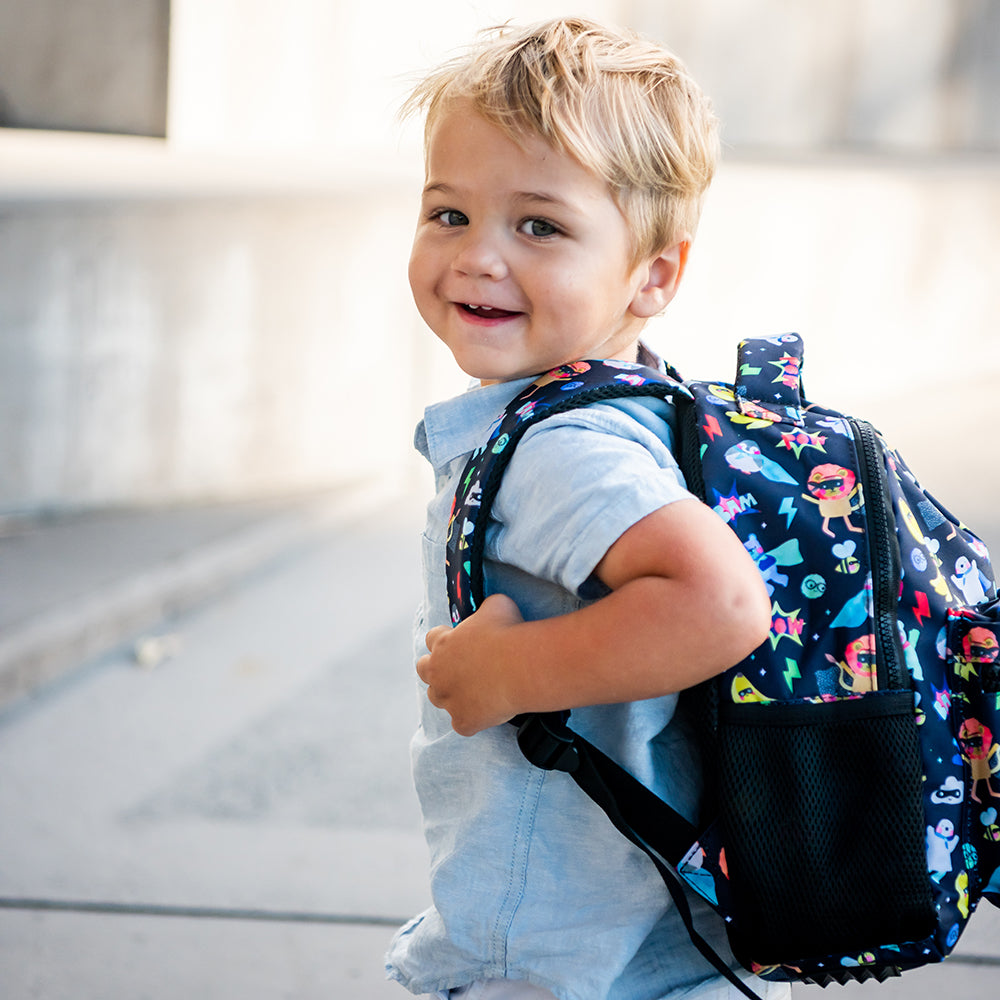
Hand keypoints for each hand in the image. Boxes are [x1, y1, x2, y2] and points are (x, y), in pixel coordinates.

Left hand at [417, 593, 524, 735]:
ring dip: (451, 695)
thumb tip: (489, 609)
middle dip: (436, 668)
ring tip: (472, 692)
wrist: (522, 667)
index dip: (445, 639)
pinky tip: (487, 713)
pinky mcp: (464, 721)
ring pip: (437, 699)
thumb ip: (486, 608)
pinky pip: (462, 724)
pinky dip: (472, 720)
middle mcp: (438, 672)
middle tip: (457, 668)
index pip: (431, 638)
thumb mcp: (498, 605)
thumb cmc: (510, 632)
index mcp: (442, 643)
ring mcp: (449, 699)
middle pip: (424, 670)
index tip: (460, 642)